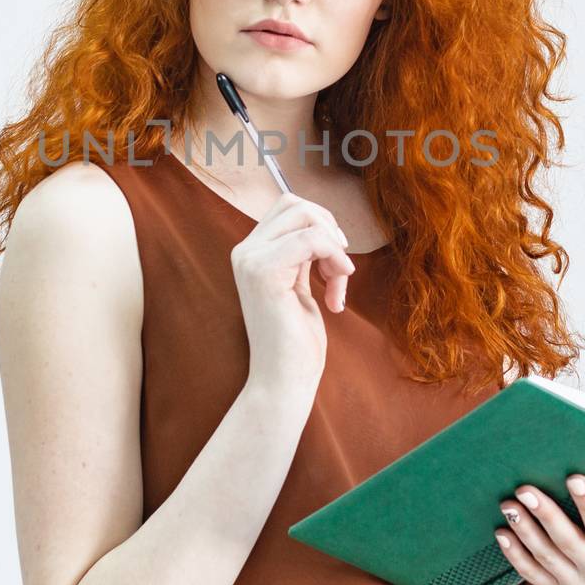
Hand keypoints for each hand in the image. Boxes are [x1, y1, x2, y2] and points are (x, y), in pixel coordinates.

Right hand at [231, 192, 354, 395]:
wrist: (284, 380)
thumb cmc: (296, 340)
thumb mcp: (300, 284)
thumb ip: (301, 253)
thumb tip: (321, 221)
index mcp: (252, 251)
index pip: (289, 206)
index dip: (321, 226)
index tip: (334, 263)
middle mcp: (245, 250)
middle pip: (296, 204)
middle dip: (329, 230)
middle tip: (339, 270)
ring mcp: (250, 259)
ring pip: (306, 217)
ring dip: (335, 248)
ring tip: (338, 283)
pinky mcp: (263, 272)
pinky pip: (312, 239)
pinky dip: (335, 259)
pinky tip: (336, 295)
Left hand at [493, 476, 584, 584]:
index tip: (574, 478)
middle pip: (570, 544)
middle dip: (547, 515)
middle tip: (524, 487)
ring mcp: (575, 584)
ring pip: (546, 558)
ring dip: (525, 530)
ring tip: (509, 503)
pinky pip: (530, 573)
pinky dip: (514, 553)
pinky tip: (501, 531)